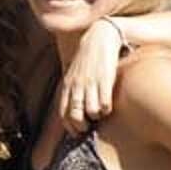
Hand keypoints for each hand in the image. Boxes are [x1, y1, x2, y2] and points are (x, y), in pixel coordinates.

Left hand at [59, 18, 123, 133]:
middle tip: (88, 128)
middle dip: (82, 126)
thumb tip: (71, 107)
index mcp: (67, 85)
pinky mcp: (105, 79)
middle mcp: (77, 85)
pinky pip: (104, 103)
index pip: (63, 112)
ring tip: (100, 114)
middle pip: (75, 115)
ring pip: (90, 111)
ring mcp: (90, 83)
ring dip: (96, 117)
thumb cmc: (87, 58)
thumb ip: (71, 88)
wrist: (100, 36)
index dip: (69, 126)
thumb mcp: (73, 72)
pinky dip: (106, 109)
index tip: (75, 133)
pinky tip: (108, 107)